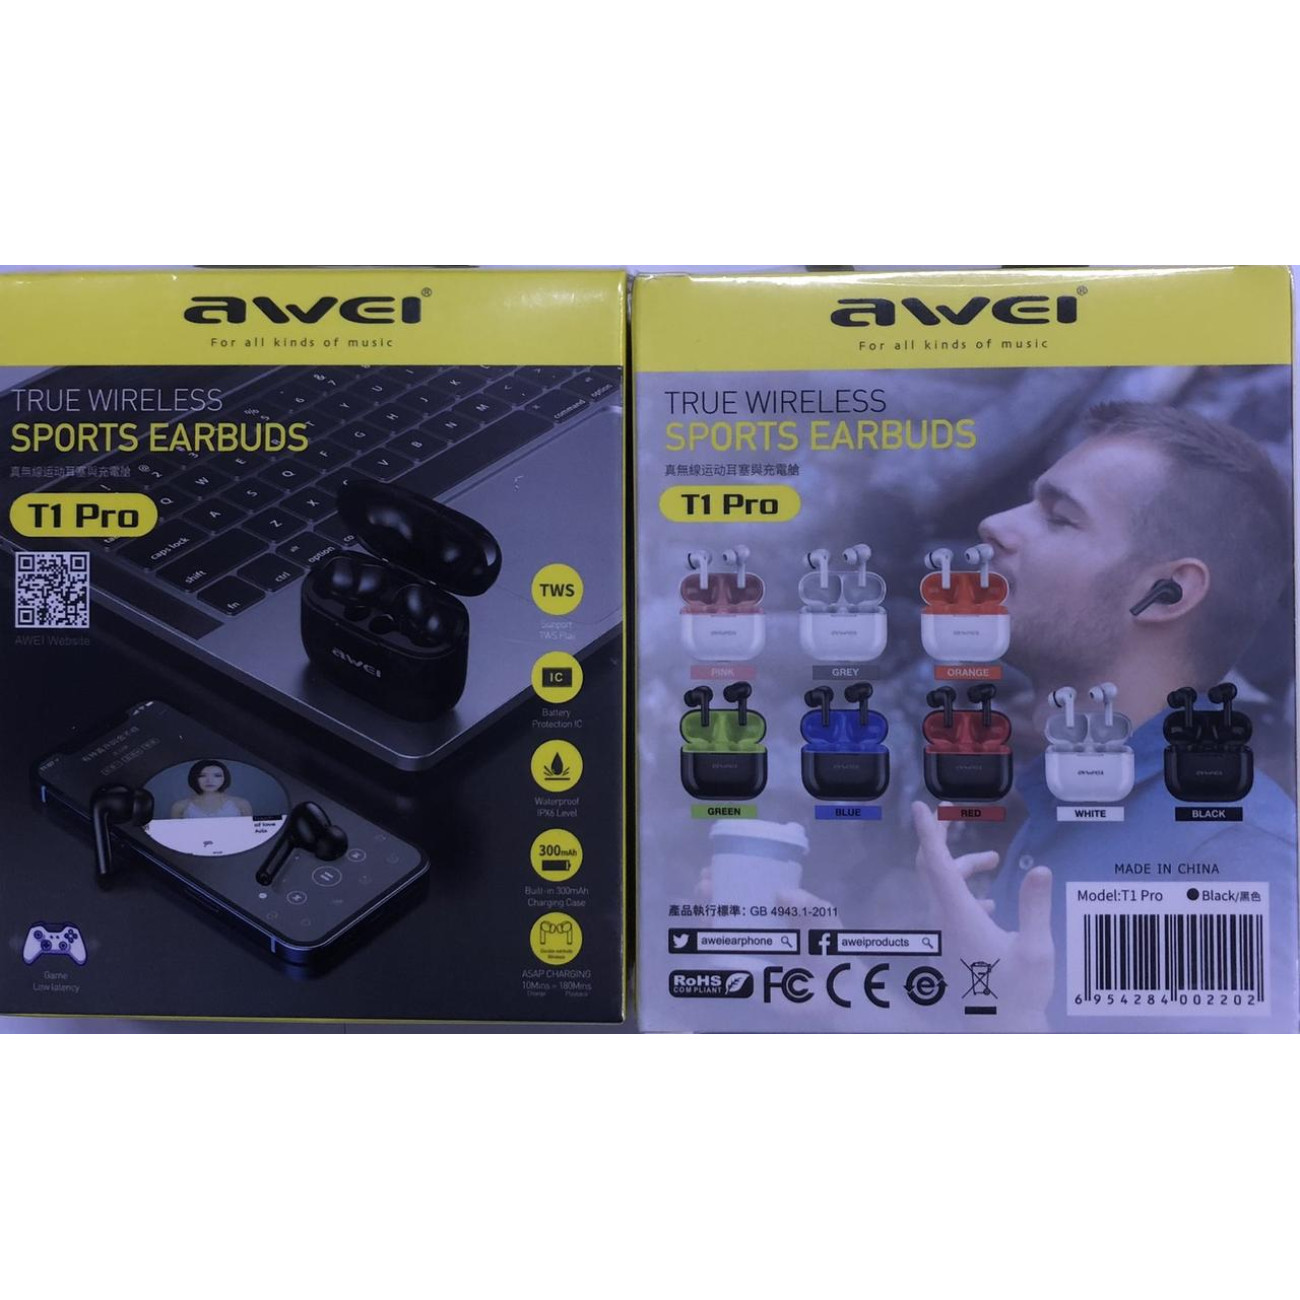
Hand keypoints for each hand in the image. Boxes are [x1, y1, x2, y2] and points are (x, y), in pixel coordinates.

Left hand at [911, 801, 1054, 1026]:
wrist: (1002, 1031)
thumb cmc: (1020, 993)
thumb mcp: (1035, 950)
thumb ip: (1035, 907)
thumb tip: (1040, 869)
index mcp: (958, 917)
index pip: (938, 865)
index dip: (929, 834)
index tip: (920, 807)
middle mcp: (943, 921)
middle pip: (931, 869)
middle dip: (939, 839)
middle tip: (951, 814)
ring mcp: (943, 934)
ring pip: (942, 888)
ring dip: (963, 867)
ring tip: (993, 858)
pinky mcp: (948, 945)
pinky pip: (948, 906)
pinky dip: (964, 891)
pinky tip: (989, 900)